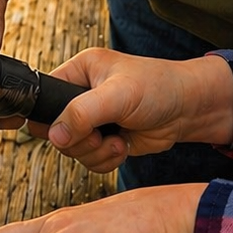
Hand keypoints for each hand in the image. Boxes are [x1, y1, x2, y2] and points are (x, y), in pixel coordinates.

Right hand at [35, 49, 232, 171]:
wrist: (188, 110)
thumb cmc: (158, 87)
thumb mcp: (119, 95)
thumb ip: (83, 112)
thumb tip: (54, 136)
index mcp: (80, 71)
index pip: (44, 96)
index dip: (47, 117)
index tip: (61, 132)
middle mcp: (82, 94)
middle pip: (55, 130)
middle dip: (80, 140)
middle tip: (101, 134)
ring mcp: (93, 119)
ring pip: (71, 149)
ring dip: (94, 153)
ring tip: (118, 140)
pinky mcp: (104, 139)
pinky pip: (88, 160)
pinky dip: (104, 160)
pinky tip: (123, 147)